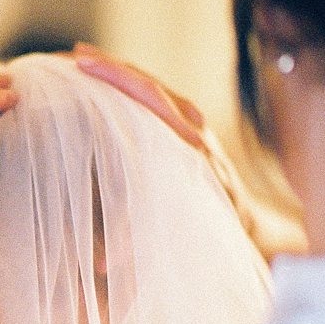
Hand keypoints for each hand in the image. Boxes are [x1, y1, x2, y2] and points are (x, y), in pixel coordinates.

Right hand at [73, 43, 293, 256]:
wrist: (251, 227)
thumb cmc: (209, 234)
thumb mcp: (176, 240)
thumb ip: (138, 249)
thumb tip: (101, 266)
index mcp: (191, 153)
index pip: (151, 102)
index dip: (116, 82)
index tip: (82, 67)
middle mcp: (197, 132)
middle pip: (151, 86)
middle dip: (112, 68)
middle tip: (73, 57)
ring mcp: (199, 125)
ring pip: (156, 86)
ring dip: (121, 72)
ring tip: (84, 61)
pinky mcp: (196, 125)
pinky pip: (162, 96)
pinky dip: (135, 84)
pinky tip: (112, 78)